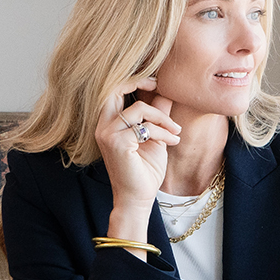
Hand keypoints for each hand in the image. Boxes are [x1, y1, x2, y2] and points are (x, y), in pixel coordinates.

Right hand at [95, 77, 181, 247]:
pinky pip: (145, 127)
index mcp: (108, 123)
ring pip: (139, 109)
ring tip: (176, 132)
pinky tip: (172, 142)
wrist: (138, 198)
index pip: (113, 90)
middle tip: (158, 86)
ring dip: (163, 118)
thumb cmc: (145, 170)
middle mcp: (103, 126)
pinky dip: (162, 132)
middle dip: (139, 82)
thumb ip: (156, 114)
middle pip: (115, 88)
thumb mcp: (153, 136)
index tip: (156, 83)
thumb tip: (165, 91)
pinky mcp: (117, 144)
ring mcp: (107, 135)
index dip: (135, 81)